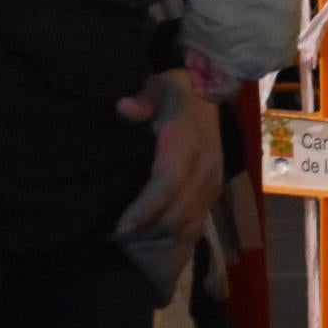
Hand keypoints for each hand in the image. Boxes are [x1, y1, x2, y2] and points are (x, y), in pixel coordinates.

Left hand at [114, 70, 221, 281]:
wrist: (211, 91)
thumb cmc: (177, 91)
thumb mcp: (159, 85)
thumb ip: (143, 97)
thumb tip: (123, 107)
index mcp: (189, 146)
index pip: (167, 185)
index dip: (145, 210)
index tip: (121, 227)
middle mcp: (205, 169)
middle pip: (177, 213)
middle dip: (146, 232)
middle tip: (114, 238)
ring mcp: (212, 183)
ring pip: (188, 223)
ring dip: (160, 238)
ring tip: (130, 242)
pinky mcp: (214, 191)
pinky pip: (197, 222)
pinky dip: (176, 236)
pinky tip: (155, 242)